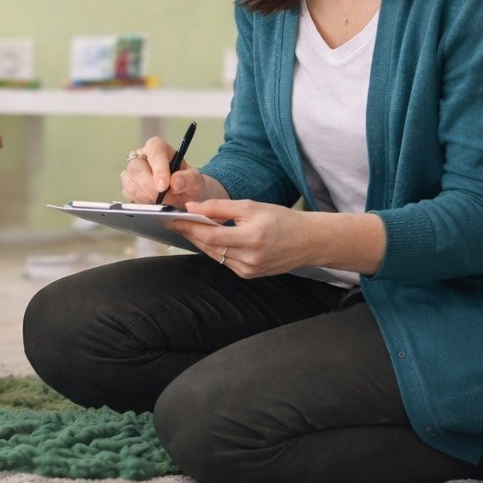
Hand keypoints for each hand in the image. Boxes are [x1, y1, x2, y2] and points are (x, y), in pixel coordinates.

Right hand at [121, 135, 208, 206]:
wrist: (184, 198)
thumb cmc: (189, 185)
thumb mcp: (197, 181)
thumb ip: (189, 179)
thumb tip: (175, 182)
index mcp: (160, 149)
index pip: (154, 150)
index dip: (158, 168)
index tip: (164, 186)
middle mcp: (142, 157)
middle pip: (136, 167)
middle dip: (150, 187)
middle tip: (163, 200)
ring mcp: (132, 171)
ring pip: (129, 182)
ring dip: (145, 196)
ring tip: (160, 203)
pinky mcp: (128, 185)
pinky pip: (127, 193)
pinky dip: (140, 202)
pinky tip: (152, 204)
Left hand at [168, 198, 311, 277]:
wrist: (308, 241)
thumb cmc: (281, 220)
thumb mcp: (251, 206)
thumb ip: (219, 207)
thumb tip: (192, 208)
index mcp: (251, 238)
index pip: (210, 235)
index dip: (189, 228)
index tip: (173, 219)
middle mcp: (249, 258)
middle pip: (209, 247)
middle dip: (191, 234)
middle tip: (176, 222)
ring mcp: (249, 270)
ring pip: (215, 255)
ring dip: (201, 242)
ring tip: (189, 228)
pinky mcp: (249, 275)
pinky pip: (225, 262)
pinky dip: (215, 250)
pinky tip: (209, 239)